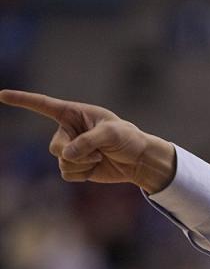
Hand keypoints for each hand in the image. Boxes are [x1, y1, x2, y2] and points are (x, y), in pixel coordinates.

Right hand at [0, 90, 175, 192]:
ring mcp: (70, 148)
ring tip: (100, 157)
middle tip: (99, 150)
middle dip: (76, 153)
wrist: (137, 160)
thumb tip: (66, 155)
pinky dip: (83, 173)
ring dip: (83, 164)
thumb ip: (88, 141)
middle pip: (54, 146)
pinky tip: (96, 167)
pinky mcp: (75, 165)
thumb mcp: (112, 134)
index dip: (22, 100)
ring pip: (62, 162)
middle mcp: (68, 130)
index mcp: (74, 113)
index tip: (1, 95)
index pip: (44, 105)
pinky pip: (67, 174)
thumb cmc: (127, 139)